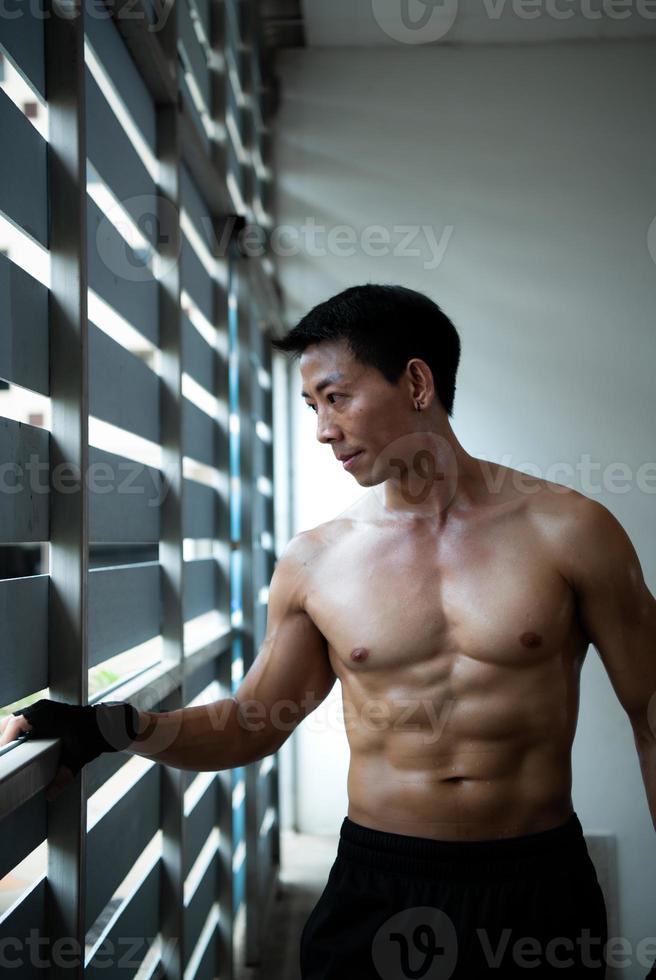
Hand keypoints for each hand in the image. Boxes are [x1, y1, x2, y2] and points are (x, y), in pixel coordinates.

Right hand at [1, 699, 139, 801]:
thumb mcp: (78, 757)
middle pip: (11, 722)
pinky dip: (19, 733)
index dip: (4, 740)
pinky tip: (20, 748)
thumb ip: (64, 776)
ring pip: (16, 721)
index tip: (2, 754)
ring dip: (11, 736)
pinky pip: (25, 721)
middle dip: (5, 739)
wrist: (108, 724)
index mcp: (46, 714)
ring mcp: (43, 708)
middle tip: (5, 758)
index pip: (15, 725)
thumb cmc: (94, 735)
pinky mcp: (46, 712)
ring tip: (9, 756)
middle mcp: (41, 708)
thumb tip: (50, 794)